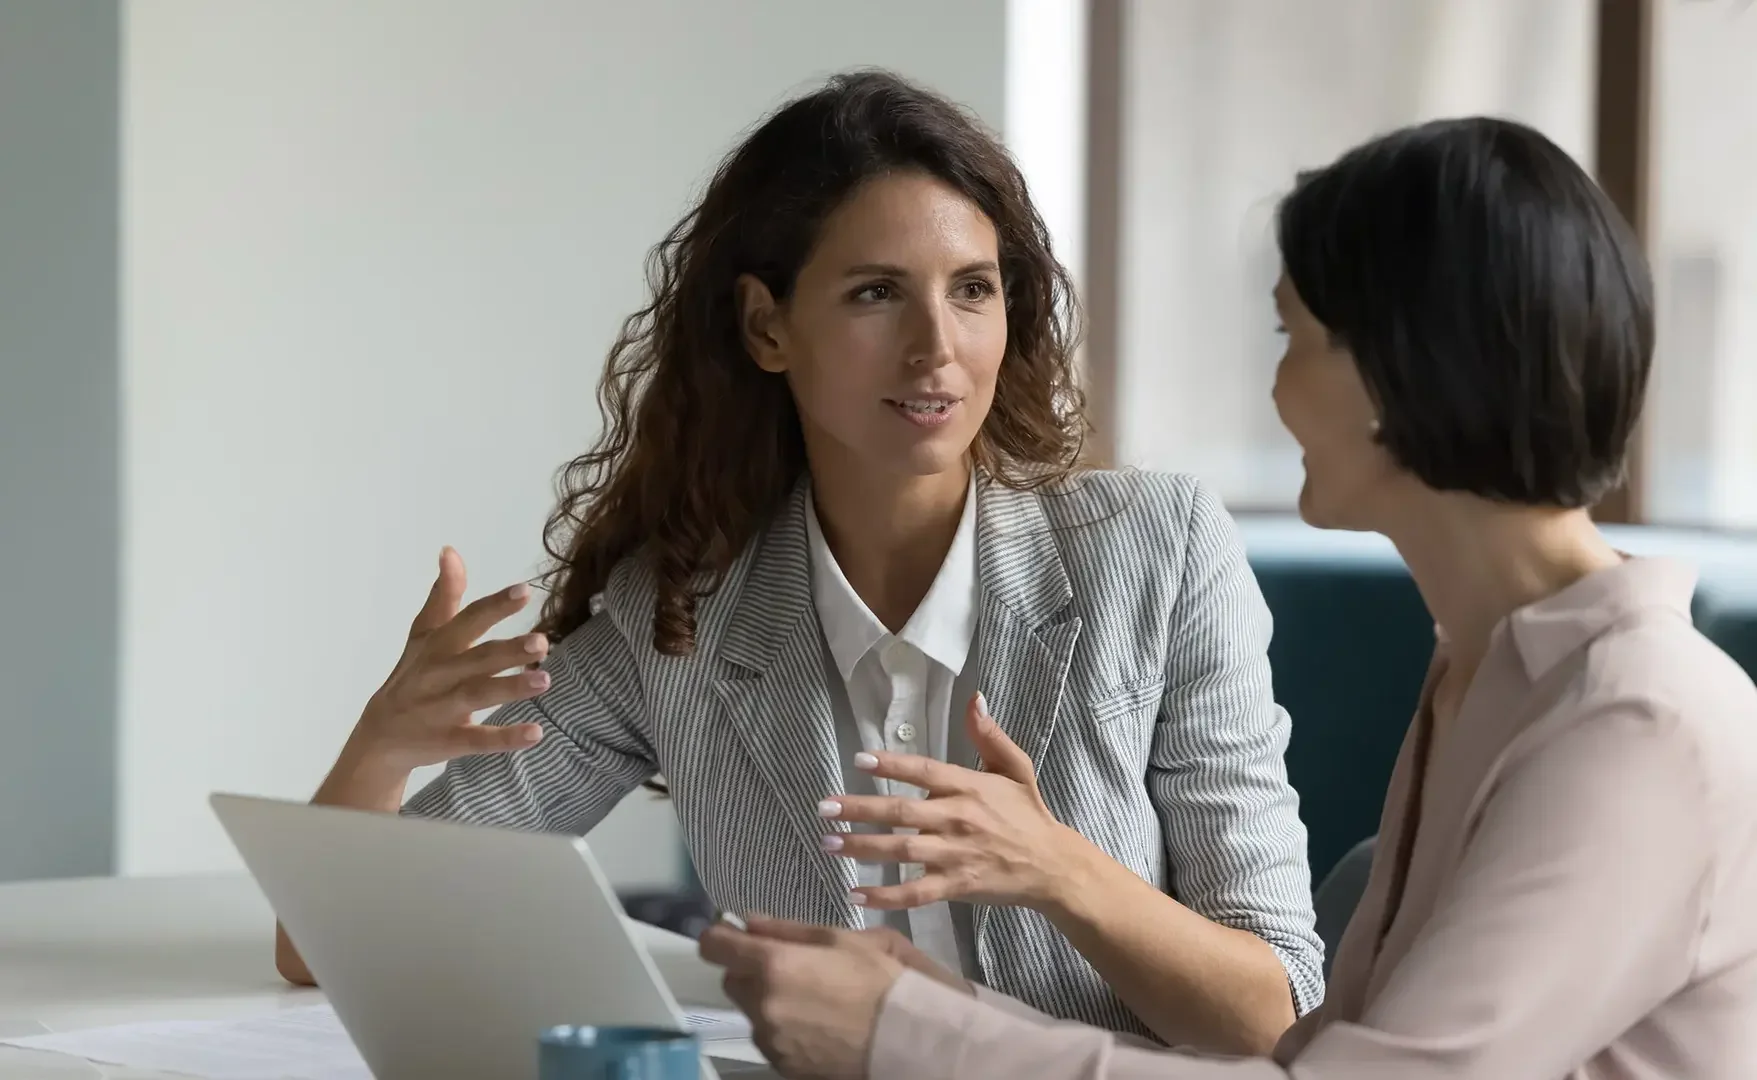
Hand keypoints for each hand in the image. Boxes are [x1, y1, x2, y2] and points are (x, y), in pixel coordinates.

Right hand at [345, 547, 551, 775]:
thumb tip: (450, 550)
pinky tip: (536, 733)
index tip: (525, 591)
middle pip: (476, 659)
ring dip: (510, 688)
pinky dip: (505, 738)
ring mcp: (442, 710)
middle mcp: (439, 675)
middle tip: (543, 642)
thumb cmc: (412, 676)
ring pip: (477, 696)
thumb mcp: (424, 635)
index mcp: (437, 646)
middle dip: (507, 650)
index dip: (495, 606)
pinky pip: (477, 740)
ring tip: (545, 680)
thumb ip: (444, 596)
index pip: (468, 621)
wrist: (379, 737)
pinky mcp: (448, 741)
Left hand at [700, 915, 914, 1079]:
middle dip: (750, 970)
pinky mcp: (781, 1064)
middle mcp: (761, 1003)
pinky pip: (769, 1038)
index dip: (720, 937)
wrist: (903, 1037)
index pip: (714, 946)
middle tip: (789, 968)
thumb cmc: (877, 979)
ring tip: (810, 1000)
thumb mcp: (839, 939)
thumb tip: (748, 921)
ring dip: (767, 1001)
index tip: (733, 936)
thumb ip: (786, 929)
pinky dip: (782, 1028)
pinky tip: (815, 1025)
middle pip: (731, 980)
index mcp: (772, 964)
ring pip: (751, 1010)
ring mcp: (770, 1038)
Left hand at [818, 693, 1098, 911]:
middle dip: (859, 810)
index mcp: (969, 787)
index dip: (892, 765)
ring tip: (828, 844)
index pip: (924, 771)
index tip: (859, 760)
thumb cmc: (1029, 815)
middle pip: (902, 812)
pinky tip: (856, 894)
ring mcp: (955, 855)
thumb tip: (975, 699)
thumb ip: (990, 736)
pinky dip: (885, 895)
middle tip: (824, 808)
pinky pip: (915, 892)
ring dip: (862, 848)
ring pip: (902, 851)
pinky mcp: (956, 885)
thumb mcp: (1016, 769)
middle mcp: (958, 819)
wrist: (1053, 866)